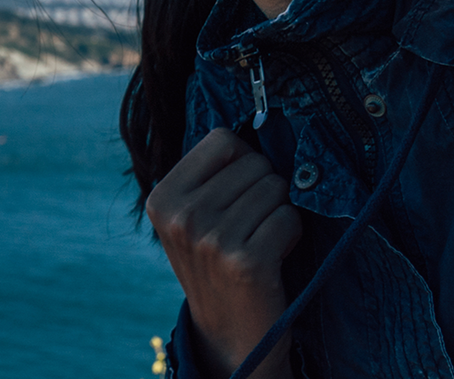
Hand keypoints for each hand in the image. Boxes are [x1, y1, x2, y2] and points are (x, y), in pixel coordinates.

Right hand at [146, 128, 301, 378]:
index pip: (222, 139)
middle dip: (264, 188)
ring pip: (276, 188)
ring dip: (278, 212)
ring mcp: (212, 240)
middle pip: (255, 162)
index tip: (236, 192)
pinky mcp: (246, 262)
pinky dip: (291, 234)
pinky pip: (289, 217)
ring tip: (260, 240)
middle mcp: (182, 217)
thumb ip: (209, 174)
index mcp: (163, 197)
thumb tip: (259, 119)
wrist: (230, 334)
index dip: (241, 161)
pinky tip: (273, 256)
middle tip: (250, 224)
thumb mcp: (192, 217)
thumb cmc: (218, 262)